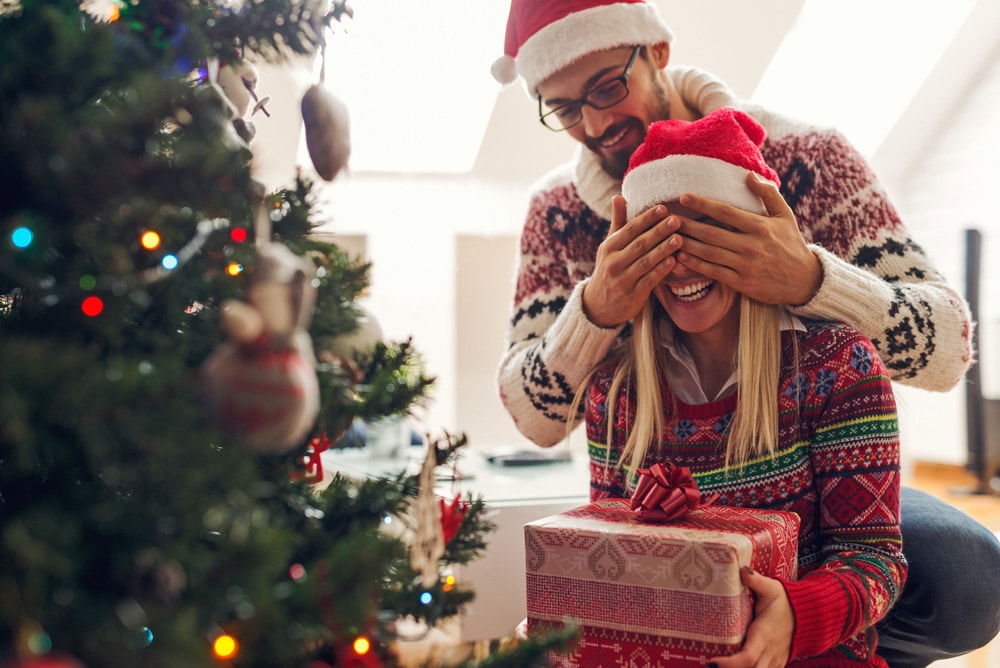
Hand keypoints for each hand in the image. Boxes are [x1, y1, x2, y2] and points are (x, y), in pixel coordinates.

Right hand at [581, 195, 681, 326]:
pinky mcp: (631, 295)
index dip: (647, 218)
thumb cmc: (609, 269)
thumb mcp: (609, 246)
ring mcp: (622, 279)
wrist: (597, 306)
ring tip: (680, 239)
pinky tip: (673, 262)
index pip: (630, 229)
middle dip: (658, 231)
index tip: (663, 208)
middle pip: (639, 244)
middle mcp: (613, 262)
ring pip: (645, 262)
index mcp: (609, 247)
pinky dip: (661, 271)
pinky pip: (648, 281)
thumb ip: (618, 222)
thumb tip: (618, 196)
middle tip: (677, 219)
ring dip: (663, 250)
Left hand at [674, 172, 821, 305]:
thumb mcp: (785, 215)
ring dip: (686, 245)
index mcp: (760, 226)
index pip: (725, 212)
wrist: (804, 280)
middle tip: (667, 217)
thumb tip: (748, 175)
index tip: (683, 196)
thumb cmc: (791, 244)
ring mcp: (745, 266)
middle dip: (687, 225)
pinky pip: (713, 273)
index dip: (702, 204)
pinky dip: (695, 266)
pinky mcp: (742, 283)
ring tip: (667, 236)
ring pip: (709, 254)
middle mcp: (751, 246)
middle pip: (711, 233)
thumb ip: (767, 194)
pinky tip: (680, 258)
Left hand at [709, 567, 793, 667]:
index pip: (747, 657)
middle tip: (708, 665)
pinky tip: (730, 665)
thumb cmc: (787, 602)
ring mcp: (773, 661)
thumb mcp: (772, 589)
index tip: (711, 661)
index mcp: (763, 636)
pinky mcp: (775, 664)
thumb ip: (757, 581)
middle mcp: (768, 653)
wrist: (809, 616)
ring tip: (716, 665)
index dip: (729, 664)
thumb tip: (742, 569)